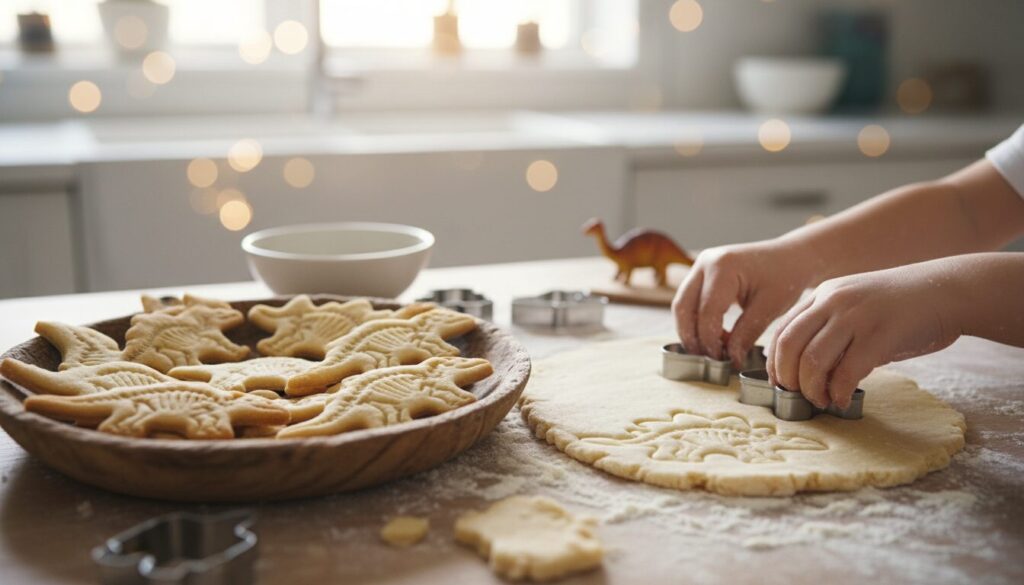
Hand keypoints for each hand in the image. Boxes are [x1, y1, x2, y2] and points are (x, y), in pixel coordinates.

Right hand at [672, 239, 814, 366]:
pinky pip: (690, 301)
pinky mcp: (702, 274)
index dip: (710, 340)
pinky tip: (717, 336)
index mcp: (722, 267)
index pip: (706, 312)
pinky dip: (698, 321)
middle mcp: (705, 263)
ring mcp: (701, 266)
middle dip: (692, 337)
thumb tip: (730, 360)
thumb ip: (746, 334)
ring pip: (682, 305)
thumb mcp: (769, 308)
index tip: (722, 360)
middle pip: (683, 307)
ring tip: (713, 350)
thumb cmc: (785, 277)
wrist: (792, 256)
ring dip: (692, 330)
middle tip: (708, 359)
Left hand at [767, 260, 965, 409]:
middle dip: (787, 378)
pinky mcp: (880, 334)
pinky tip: (841, 400)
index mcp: (823, 294)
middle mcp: (834, 301)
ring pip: (813, 360)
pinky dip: (838, 392)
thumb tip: (807, 371)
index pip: (782, 330)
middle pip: (789, 346)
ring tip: (820, 401)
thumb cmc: (901, 307)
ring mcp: (857, 316)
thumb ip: (830, 331)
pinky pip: (847, 371)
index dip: (775, 362)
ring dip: (811, 389)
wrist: (948, 291)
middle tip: (796, 395)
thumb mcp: (855, 309)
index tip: (780, 383)